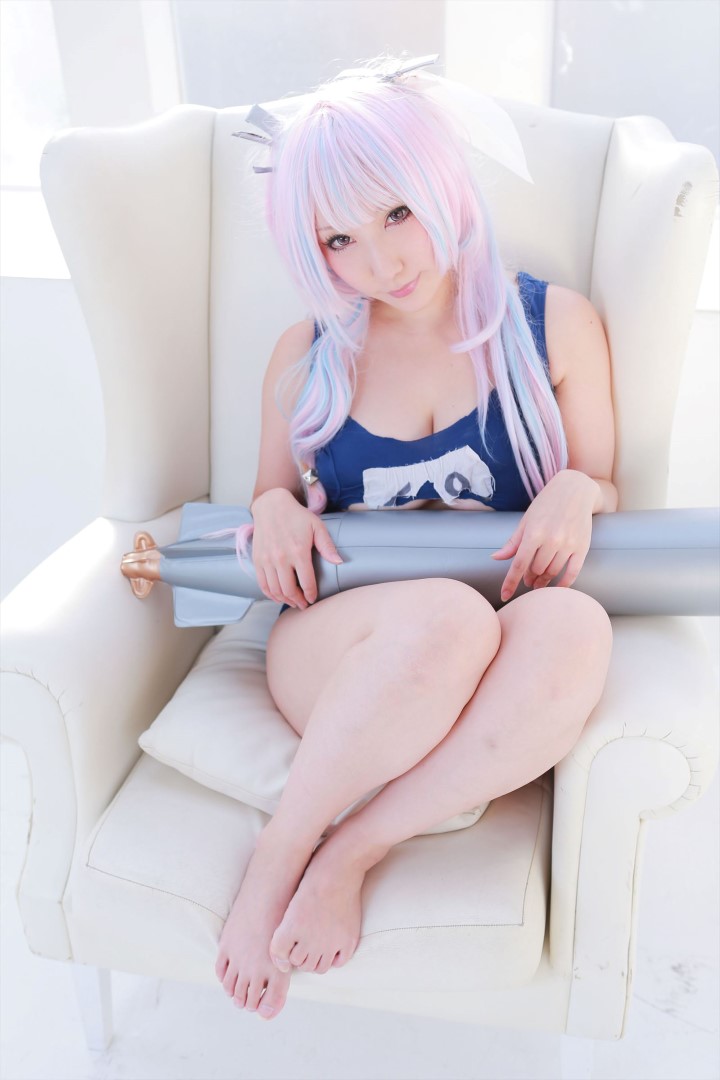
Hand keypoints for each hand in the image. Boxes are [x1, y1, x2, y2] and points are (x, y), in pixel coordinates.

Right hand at [250, 489, 342, 608]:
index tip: (313, 599)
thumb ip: (327, 546)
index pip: (306, 582)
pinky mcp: (258, 560)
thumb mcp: (316, 526)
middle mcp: (281, 558)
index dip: (311, 594)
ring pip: (275, 590)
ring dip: (285, 600)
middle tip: (304, 604)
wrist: (272, 506)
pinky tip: (278, 596)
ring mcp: (267, 560)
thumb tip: (339, 562)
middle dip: (298, 601)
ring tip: (293, 601)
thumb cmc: (296, 516)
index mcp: (298, 551)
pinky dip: (270, 594)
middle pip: (289, 590)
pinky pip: (262, 584)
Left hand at [490, 470, 598, 601]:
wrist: (575, 489)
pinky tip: (556, 587)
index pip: (519, 564)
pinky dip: (564, 583)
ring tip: (538, 582)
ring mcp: (569, 544)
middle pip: (535, 570)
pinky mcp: (583, 547)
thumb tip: (495, 558)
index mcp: (534, 532)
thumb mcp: (526, 520)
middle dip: (529, 578)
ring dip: (543, 581)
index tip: (505, 595)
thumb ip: (513, 542)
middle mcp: (551, 540)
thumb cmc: (547, 503)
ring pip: (552, 572)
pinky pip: (572, 572)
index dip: (510, 582)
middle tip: (527, 581)